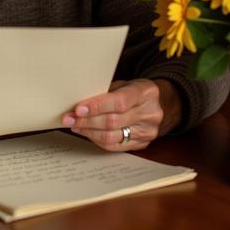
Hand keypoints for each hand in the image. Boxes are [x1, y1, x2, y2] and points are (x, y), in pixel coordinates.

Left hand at [61, 79, 182, 150]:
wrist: (160, 104)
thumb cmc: (136, 91)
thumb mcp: (126, 84)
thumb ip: (107, 92)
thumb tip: (80, 101)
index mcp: (146, 93)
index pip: (119, 102)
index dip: (97, 106)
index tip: (78, 108)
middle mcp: (150, 114)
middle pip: (113, 121)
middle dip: (87, 120)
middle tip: (69, 119)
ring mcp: (147, 132)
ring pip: (112, 136)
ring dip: (89, 132)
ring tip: (75, 126)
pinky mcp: (142, 144)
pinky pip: (116, 146)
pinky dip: (98, 140)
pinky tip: (88, 133)